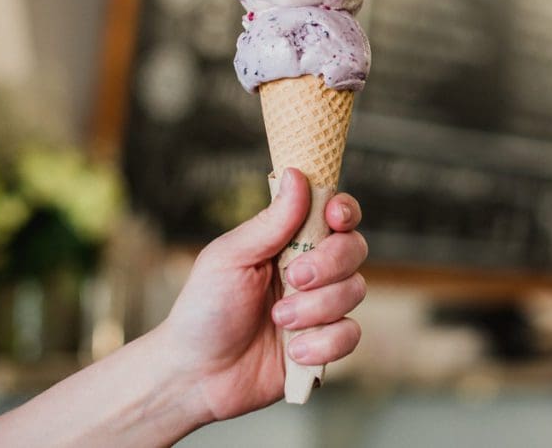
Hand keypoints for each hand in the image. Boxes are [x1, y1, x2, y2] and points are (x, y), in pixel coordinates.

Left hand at [158, 168, 366, 420]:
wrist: (196, 375)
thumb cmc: (205, 309)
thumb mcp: (230, 258)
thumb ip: (270, 223)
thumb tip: (298, 176)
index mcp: (289, 241)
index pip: (335, 214)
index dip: (344, 210)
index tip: (334, 216)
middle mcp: (313, 270)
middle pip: (355, 248)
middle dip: (329, 262)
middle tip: (293, 278)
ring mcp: (322, 307)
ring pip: (355, 290)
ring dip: (317, 307)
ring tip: (277, 320)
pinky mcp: (326, 344)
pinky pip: (350, 335)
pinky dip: (323, 343)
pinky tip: (292, 350)